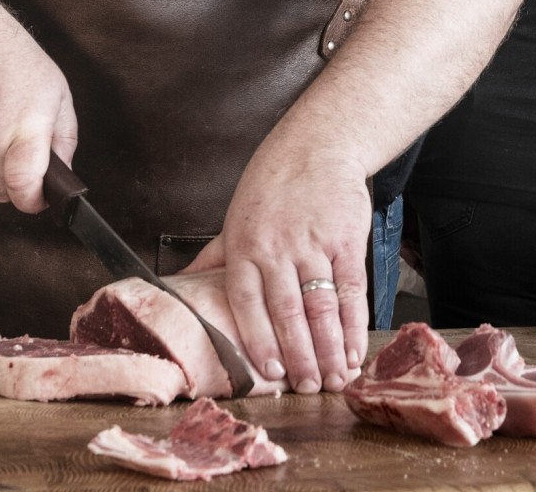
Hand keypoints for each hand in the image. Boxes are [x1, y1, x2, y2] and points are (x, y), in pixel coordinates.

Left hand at [185, 152, 370, 393]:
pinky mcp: (346, 239)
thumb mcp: (236, 217)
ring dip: (329, 348)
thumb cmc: (273, 184)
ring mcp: (314, 243)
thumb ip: (215, 258)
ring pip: (320, 306)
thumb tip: (180, 288)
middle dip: (299, 356)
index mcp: (245, 246)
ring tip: (334, 379)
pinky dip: (354, 323)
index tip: (270, 373)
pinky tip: (355, 348)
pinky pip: (350, 289)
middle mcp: (278, 247)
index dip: (258, 341)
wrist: (317, 145)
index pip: (247, 303)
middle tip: (308, 389)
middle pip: (288, 311)